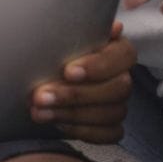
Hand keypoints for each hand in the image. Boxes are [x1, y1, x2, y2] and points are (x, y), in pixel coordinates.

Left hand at [28, 22, 132, 143]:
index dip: (97, 66)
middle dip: (75, 95)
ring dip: (71, 114)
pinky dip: (82, 130)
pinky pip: (108, 134)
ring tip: (39, 111)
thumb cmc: (57, 50)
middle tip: (41, 96)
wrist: (43, 76)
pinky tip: (57, 123)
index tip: (67, 71)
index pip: (123, 56)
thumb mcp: (63, 35)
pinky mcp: (113, 126)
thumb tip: (113, 27)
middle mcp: (124, 77)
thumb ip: (82, 29)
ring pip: (110, 114)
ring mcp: (120, 103)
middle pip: (116, 89)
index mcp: (118, 50)